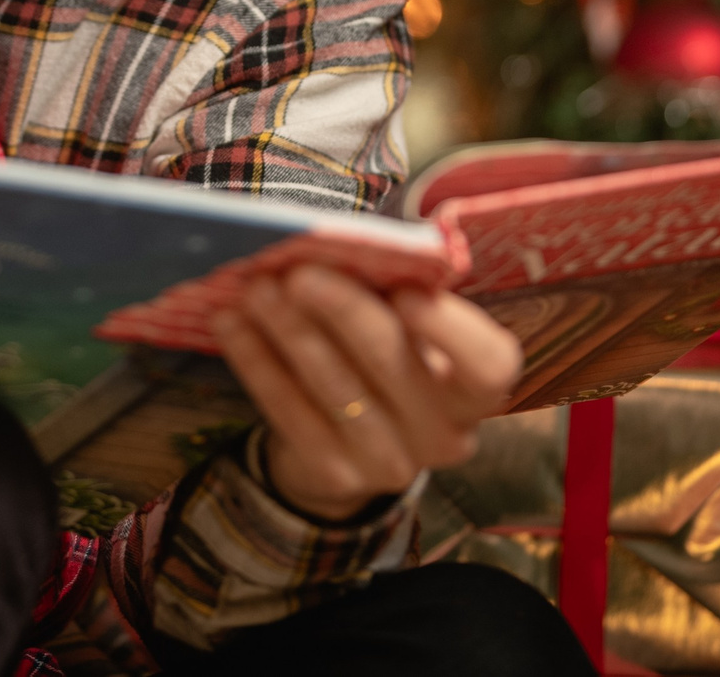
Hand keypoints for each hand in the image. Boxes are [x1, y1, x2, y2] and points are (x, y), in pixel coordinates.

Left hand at [214, 265, 520, 522]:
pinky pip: (289, 411)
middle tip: (297, 270)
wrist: (351, 445)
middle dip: (342, 310)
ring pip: (333, 387)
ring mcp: (390, 463)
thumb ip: (393, 292)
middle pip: (394, 364)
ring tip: (254, 286)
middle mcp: (445, 435)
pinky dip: (257, 361)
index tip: (406, 291)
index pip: (488, 364)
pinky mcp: (335, 476)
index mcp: (475, 389)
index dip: (450, 329)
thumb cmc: (386, 360)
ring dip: (288, 330)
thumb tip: (343, 242)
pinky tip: (231, 322)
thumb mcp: (405, 329)